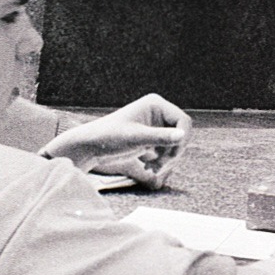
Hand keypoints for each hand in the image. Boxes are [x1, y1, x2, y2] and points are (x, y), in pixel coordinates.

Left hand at [40, 93, 190, 188]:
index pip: (183, 120)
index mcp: (155, 104)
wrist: (91, 147)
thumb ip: (161, 137)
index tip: (173, 155)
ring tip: (153, 170)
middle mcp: (158, 112)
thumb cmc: (109, 137)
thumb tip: (183, 135)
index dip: (182, 138)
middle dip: (174, 152)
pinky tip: (150, 169)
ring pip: (175, 144)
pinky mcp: (151, 138)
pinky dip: (162, 161)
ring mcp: (155, 126)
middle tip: (161, 166)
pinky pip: (167, 150)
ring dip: (168, 159)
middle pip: (181, 133)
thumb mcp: (136, 138)